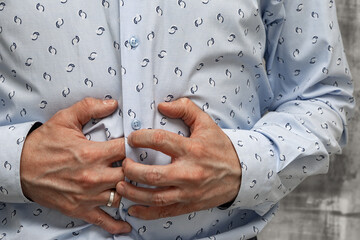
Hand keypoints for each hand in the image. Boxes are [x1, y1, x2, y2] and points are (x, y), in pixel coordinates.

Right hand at [20, 98, 130, 233]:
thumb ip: (90, 108)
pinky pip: (104, 220)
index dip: (138, 145)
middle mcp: (93, 176)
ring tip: (135, 185)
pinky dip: (117, 225)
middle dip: (138, 168)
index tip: (140, 144)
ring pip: (122, 196)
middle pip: (130, 174)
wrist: (20, 167)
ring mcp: (88, 195)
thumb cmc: (43, 144)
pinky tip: (127, 225)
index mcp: (92, 153)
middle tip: (141, 164)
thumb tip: (112, 104)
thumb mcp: (65, 119)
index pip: (127, 149)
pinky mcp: (81, 209)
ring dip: (131, 190)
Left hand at [116, 98, 240, 219]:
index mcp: (192, 149)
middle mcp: (189, 172)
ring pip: (155, 197)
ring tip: (120, 185)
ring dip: (133, 193)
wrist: (241, 174)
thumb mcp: (206, 123)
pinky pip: (164, 212)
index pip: (160, 141)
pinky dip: (146, 213)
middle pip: (153, 174)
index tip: (132, 138)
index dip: (141, 138)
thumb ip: (185, 109)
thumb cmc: (220, 148)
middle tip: (123, 164)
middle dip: (131, 170)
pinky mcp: (189, 205)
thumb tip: (162, 105)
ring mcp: (188, 192)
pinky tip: (133, 209)